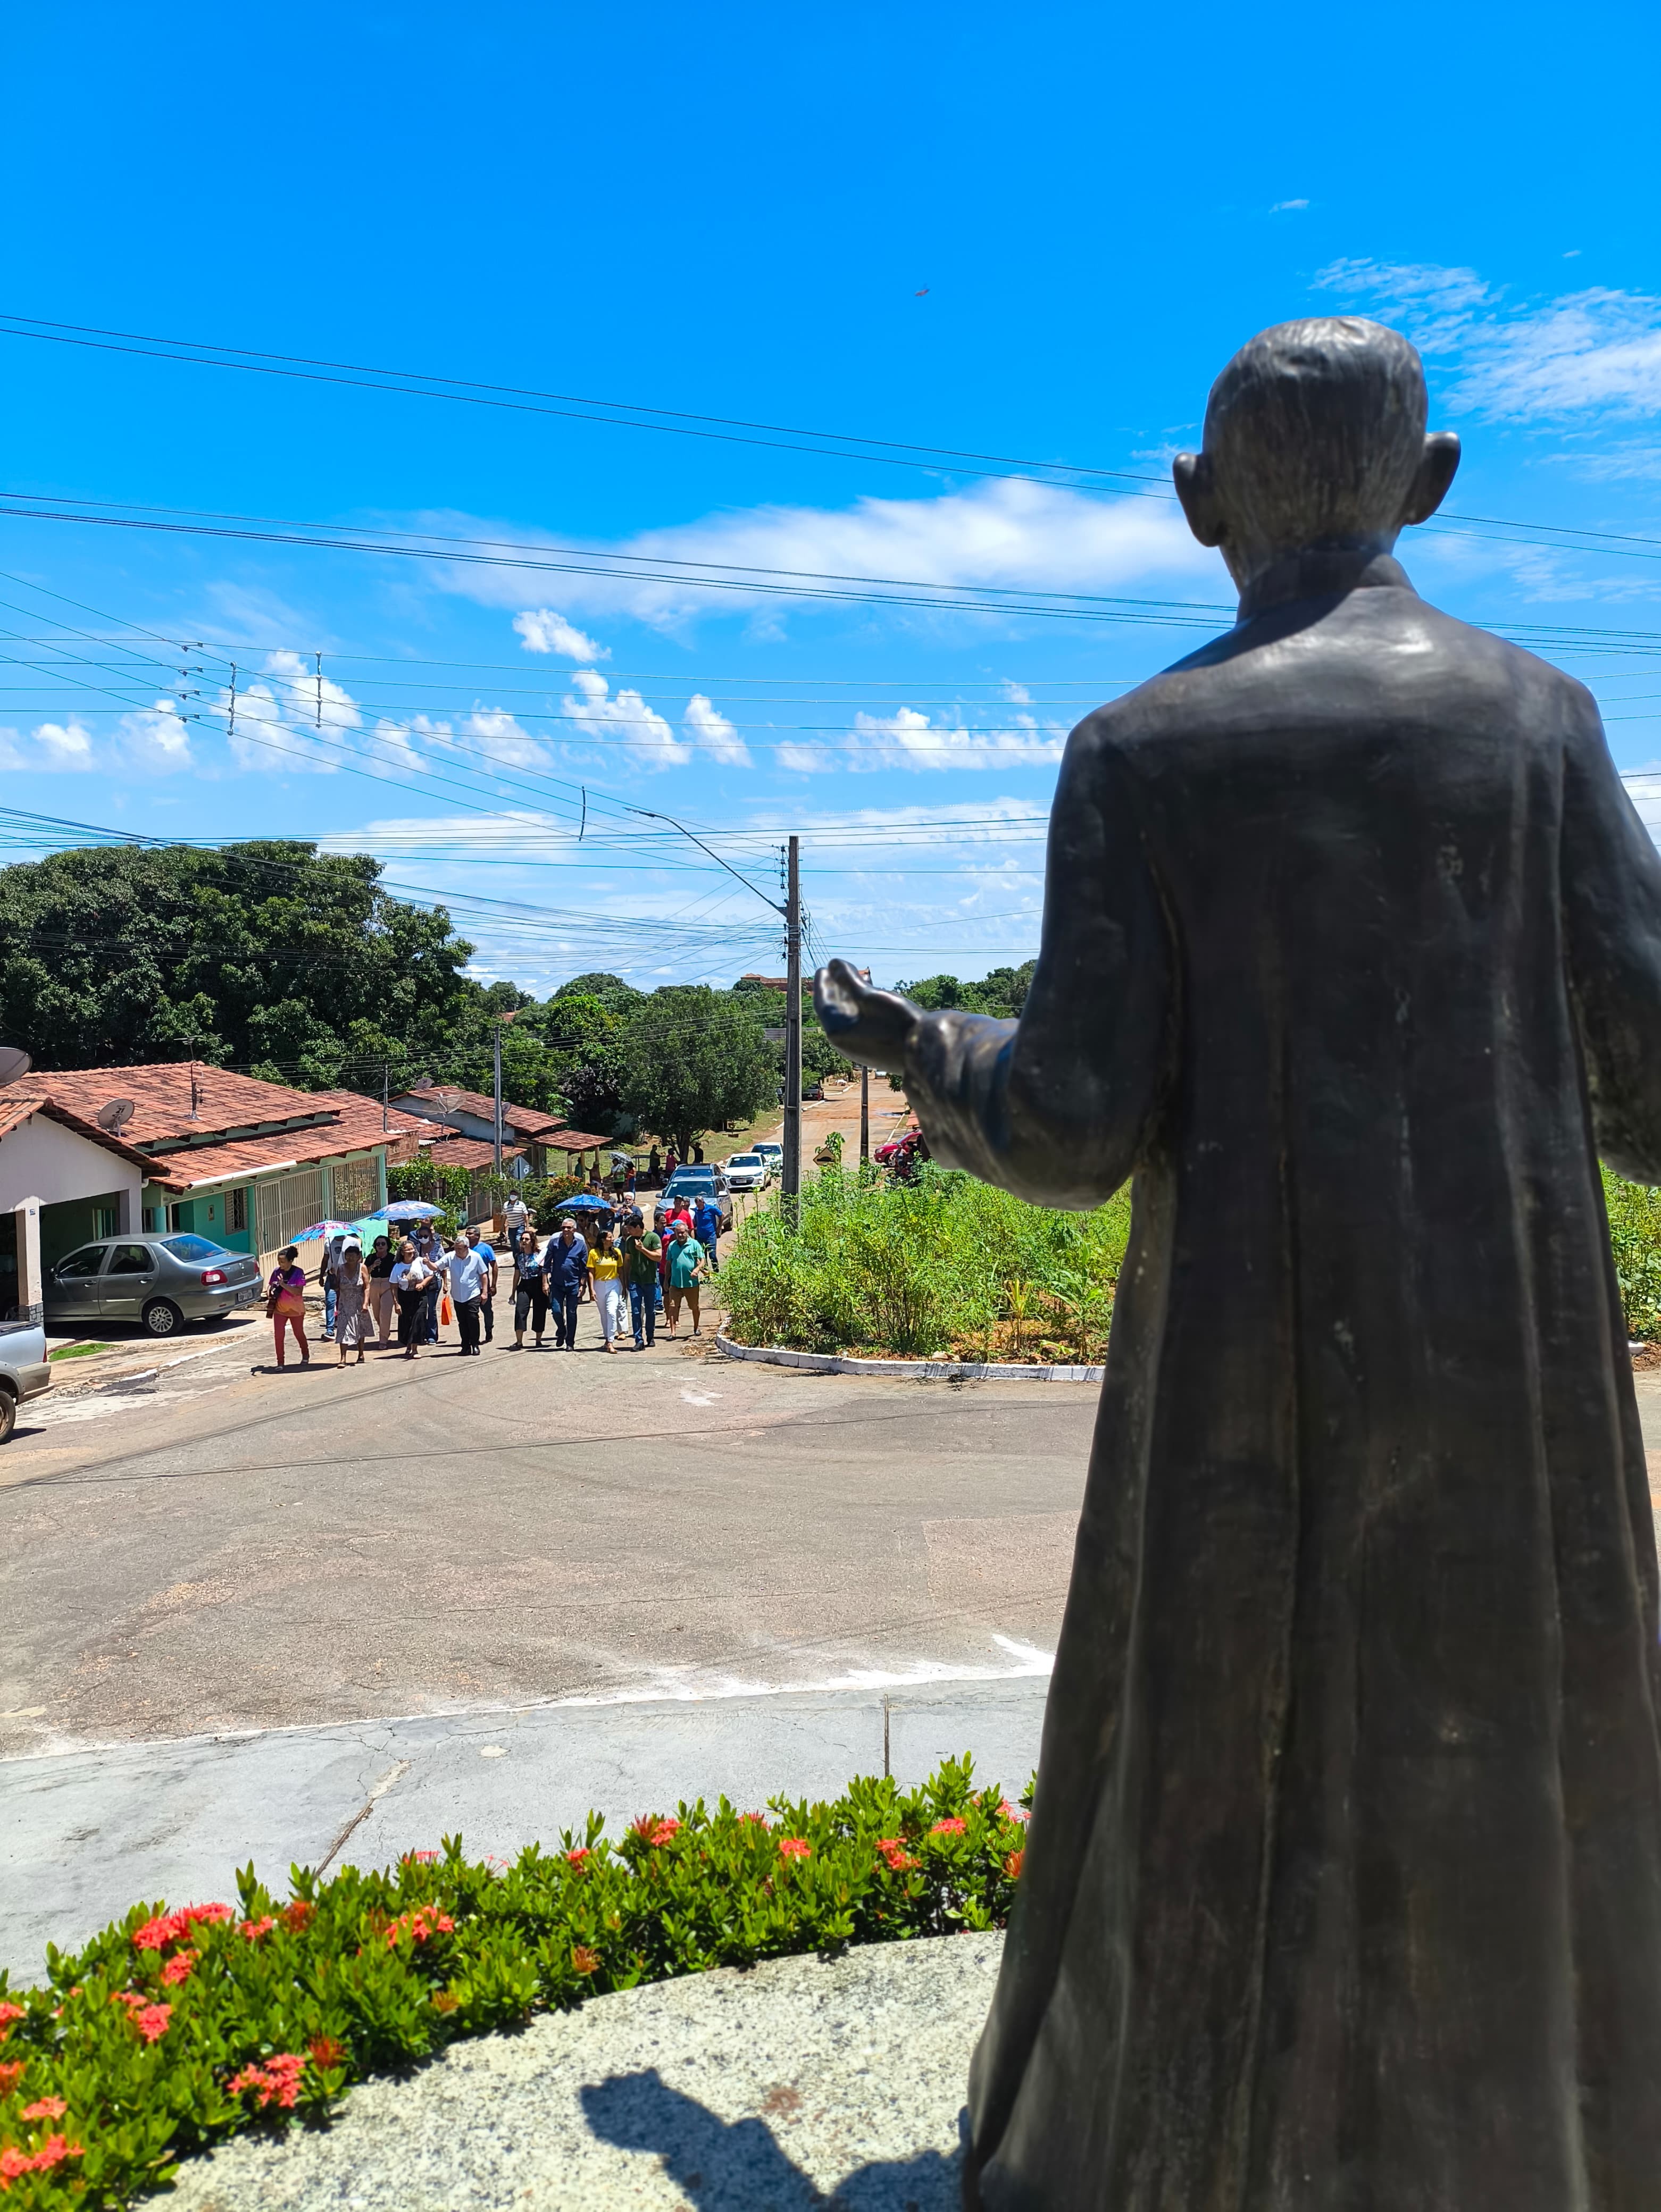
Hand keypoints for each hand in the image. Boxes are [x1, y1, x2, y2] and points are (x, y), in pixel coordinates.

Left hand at [813, 958, 919, 1074]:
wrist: (925, 1051)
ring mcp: (862, 1046)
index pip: (823, 1004)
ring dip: (851, 996)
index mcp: (839, 1032)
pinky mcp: (876, 1047)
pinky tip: (874, 996)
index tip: (823, 967)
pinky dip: (863, 1007)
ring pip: (851, 1015)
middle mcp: (847, 1042)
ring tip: (856, 978)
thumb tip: (833, 963)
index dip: (823, 983)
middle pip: (836, 1009)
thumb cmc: (896, 1024)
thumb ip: (848, 980)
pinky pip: (863, 1022)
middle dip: (836, 988)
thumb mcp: (870, 997)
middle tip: (835, 971)